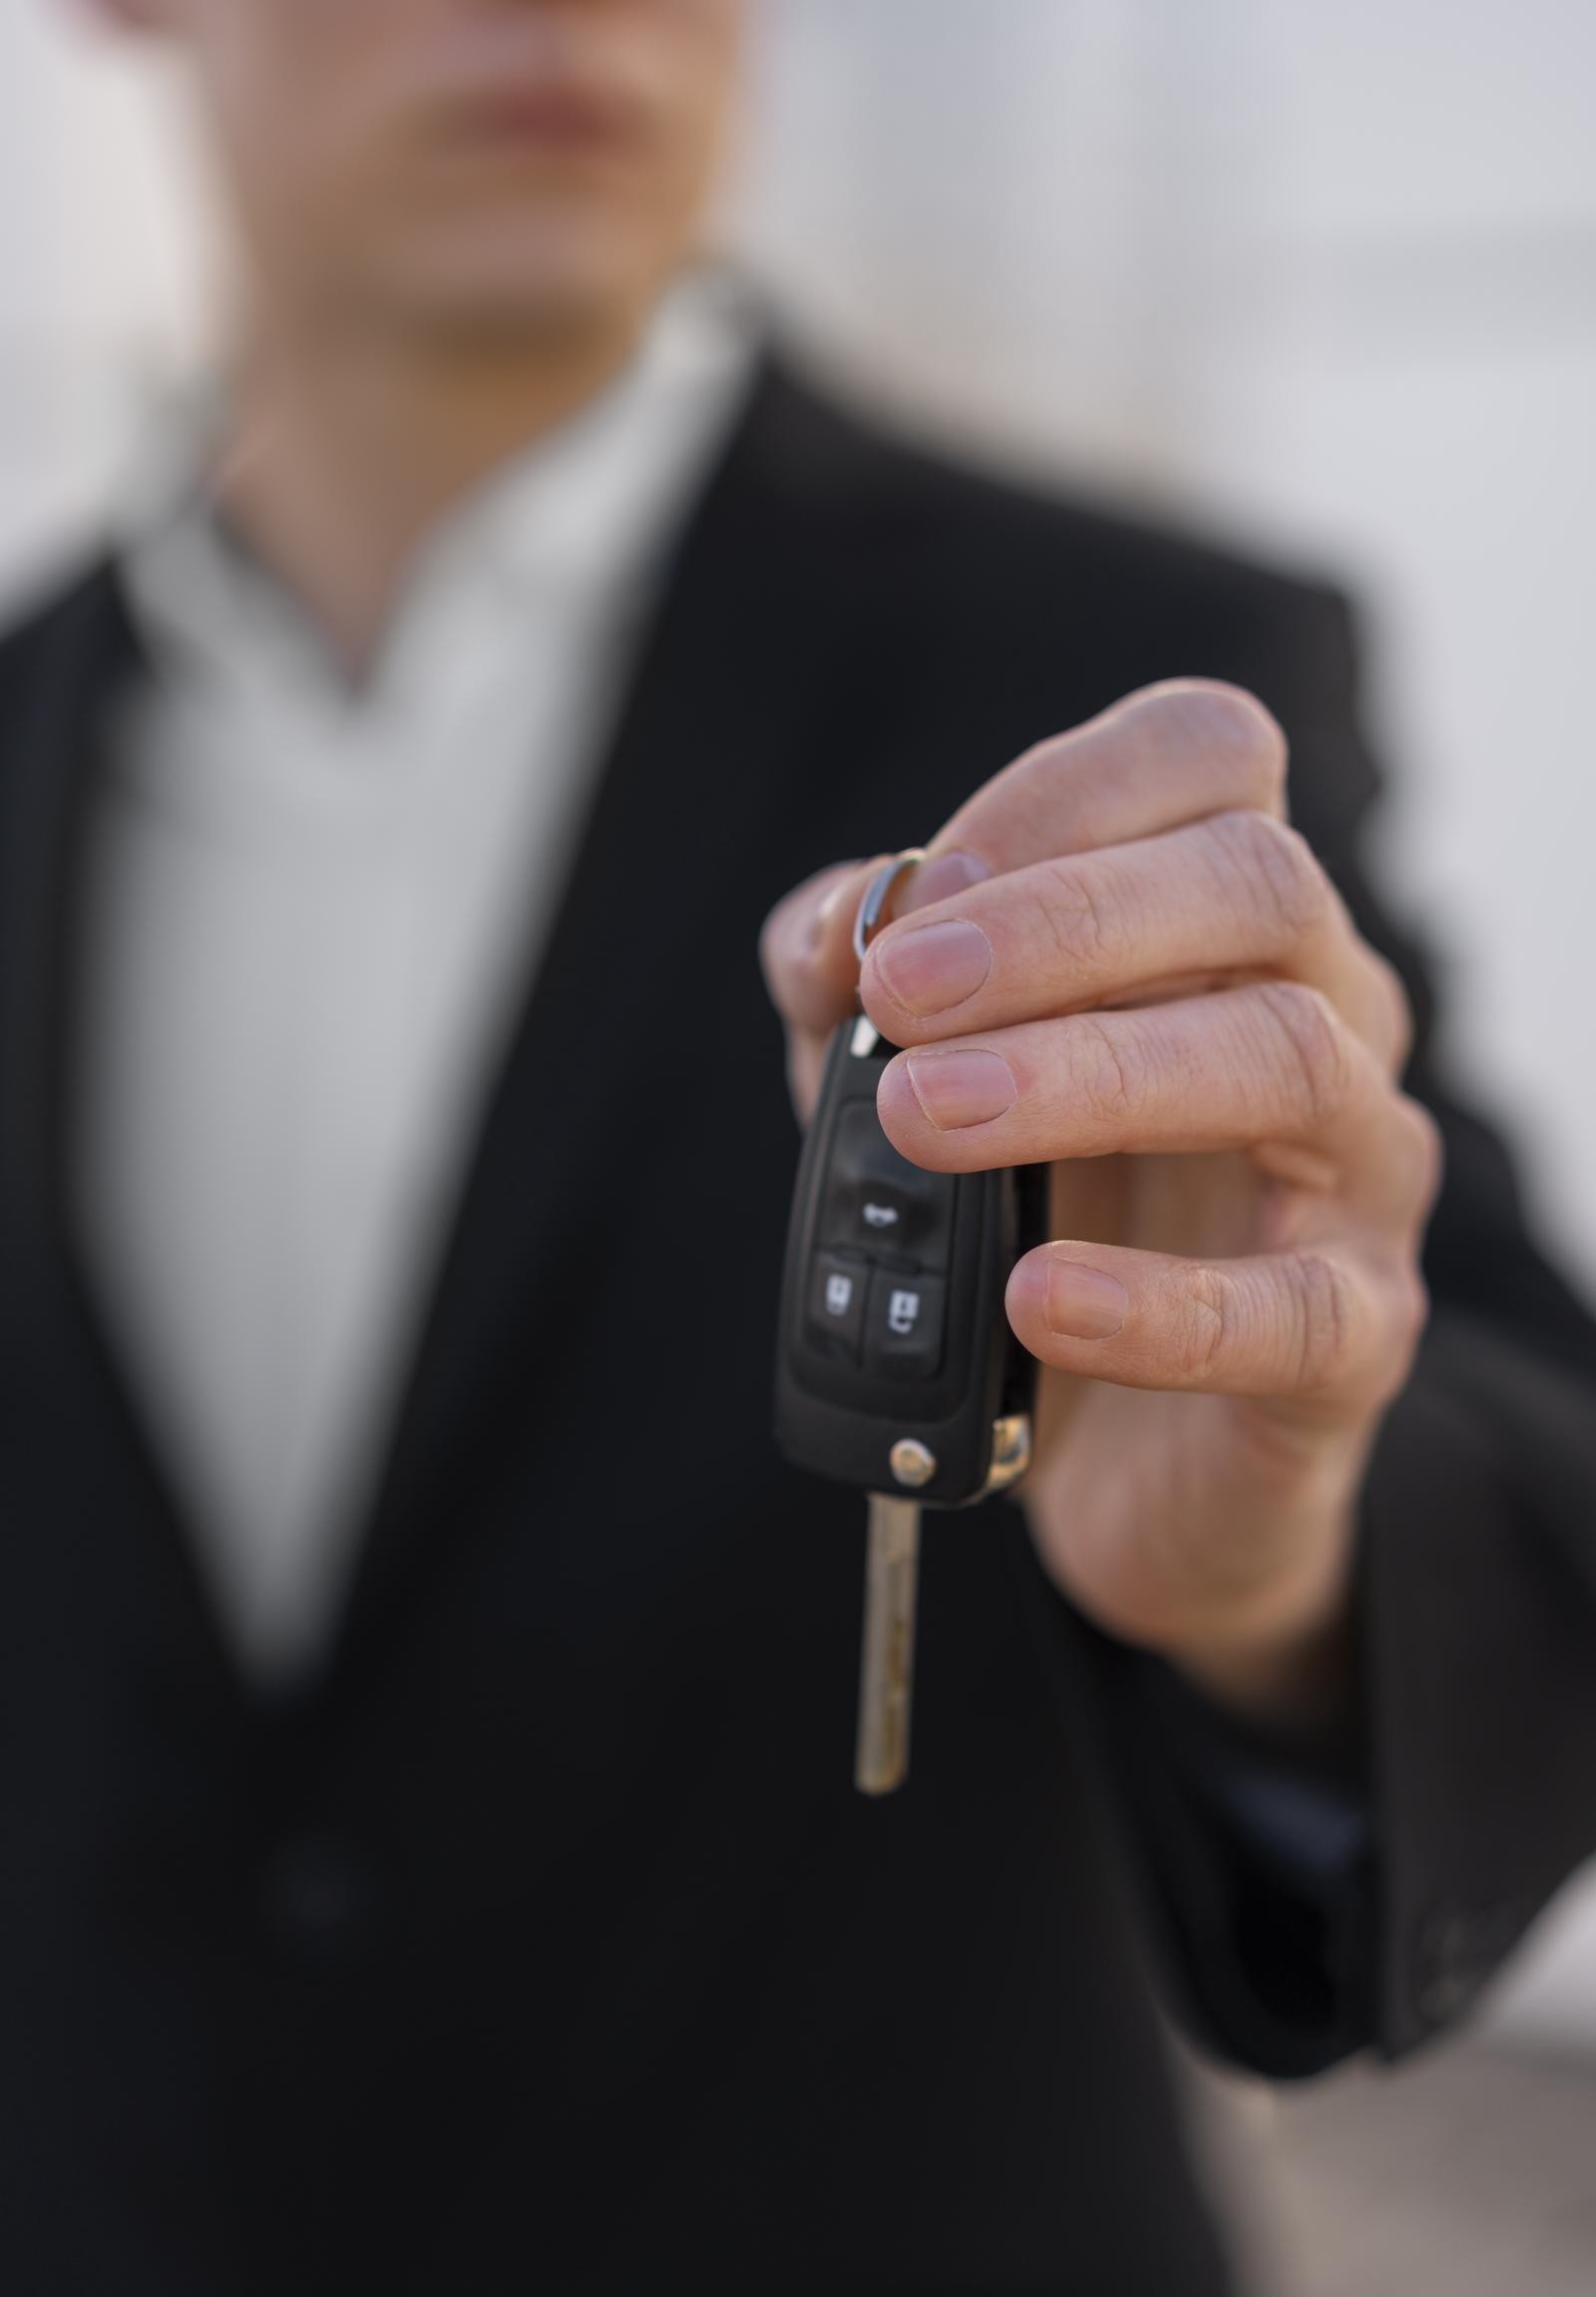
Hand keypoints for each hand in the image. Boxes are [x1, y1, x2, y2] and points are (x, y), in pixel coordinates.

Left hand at [759, 683, 1441, 1733]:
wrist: (1127, 1455)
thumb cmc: (1034, 1220)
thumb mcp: (913, 1079)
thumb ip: (856, 993)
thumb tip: (831, 933)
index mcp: (1223, 916)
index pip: (1208, 756)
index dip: (1061, 798)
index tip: (918, 902)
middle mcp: (1325, 1005)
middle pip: (1256, 881)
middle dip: (1063, 922)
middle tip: (904, 997)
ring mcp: (1359, 1166)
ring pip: (1287, 1056)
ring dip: (1091, 1072)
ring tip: (934, 1118)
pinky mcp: (1358, 1331)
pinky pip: (1298, 1306)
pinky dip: (1162, 1303)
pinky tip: (1040, 1300)